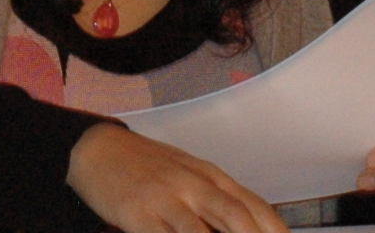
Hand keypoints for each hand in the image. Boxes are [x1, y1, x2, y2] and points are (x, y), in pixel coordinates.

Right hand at [67, 122, 286, 232]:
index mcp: (211, 177)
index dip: (275, 230)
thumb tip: (247, 225)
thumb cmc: (148, 169)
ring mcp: (166, 198)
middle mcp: (194, 184)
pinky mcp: (138, 213)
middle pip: (236, 216)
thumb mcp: (188, 177)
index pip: (254, 205)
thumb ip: (216, 203)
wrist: (98, 149)